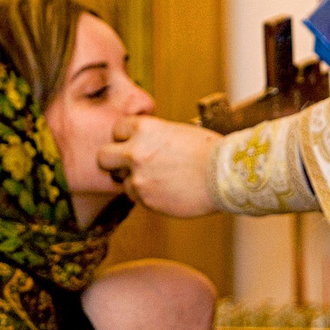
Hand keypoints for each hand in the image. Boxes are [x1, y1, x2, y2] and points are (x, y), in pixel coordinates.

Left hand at [99, 117, 220, 217]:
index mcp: (144, 128)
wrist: (225, 176)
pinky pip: (137, 198)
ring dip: (135, 181)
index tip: (136, 143)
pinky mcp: (145, 200)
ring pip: (122, 181)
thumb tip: (137, 146)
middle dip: (112, 161)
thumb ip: (151, 139)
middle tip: (127, 165)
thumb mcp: (176, 132)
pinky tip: (170, 190)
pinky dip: (149, 196)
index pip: (117, 130)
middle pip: (103, 157)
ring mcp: (138, 178)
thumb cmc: (209, 151)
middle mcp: (135, 152)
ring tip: (163, 180)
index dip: (126, 138)